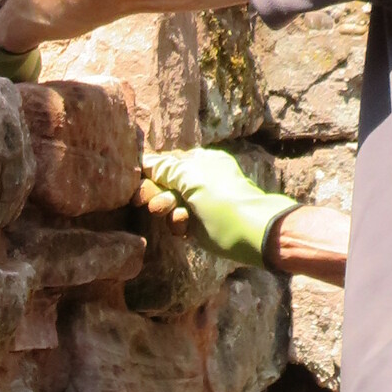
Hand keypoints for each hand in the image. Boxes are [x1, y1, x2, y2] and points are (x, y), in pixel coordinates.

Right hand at [141, 148, 295, 269]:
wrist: (250, 231)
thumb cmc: (222, 199)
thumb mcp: (191, 176)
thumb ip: (165, 168)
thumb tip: (144, 161)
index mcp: (197, 162)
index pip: (164, 163)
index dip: (150, 174)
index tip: (141, 183)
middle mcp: (196, 181)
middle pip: (162, 185)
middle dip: (158, 194)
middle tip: (161, 205)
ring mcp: (196, 204)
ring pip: (166, 206)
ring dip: (168, 212)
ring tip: (181, 216)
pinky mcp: (196, 226)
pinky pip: (176, 223)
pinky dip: (178, 225)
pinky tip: (187, 227)